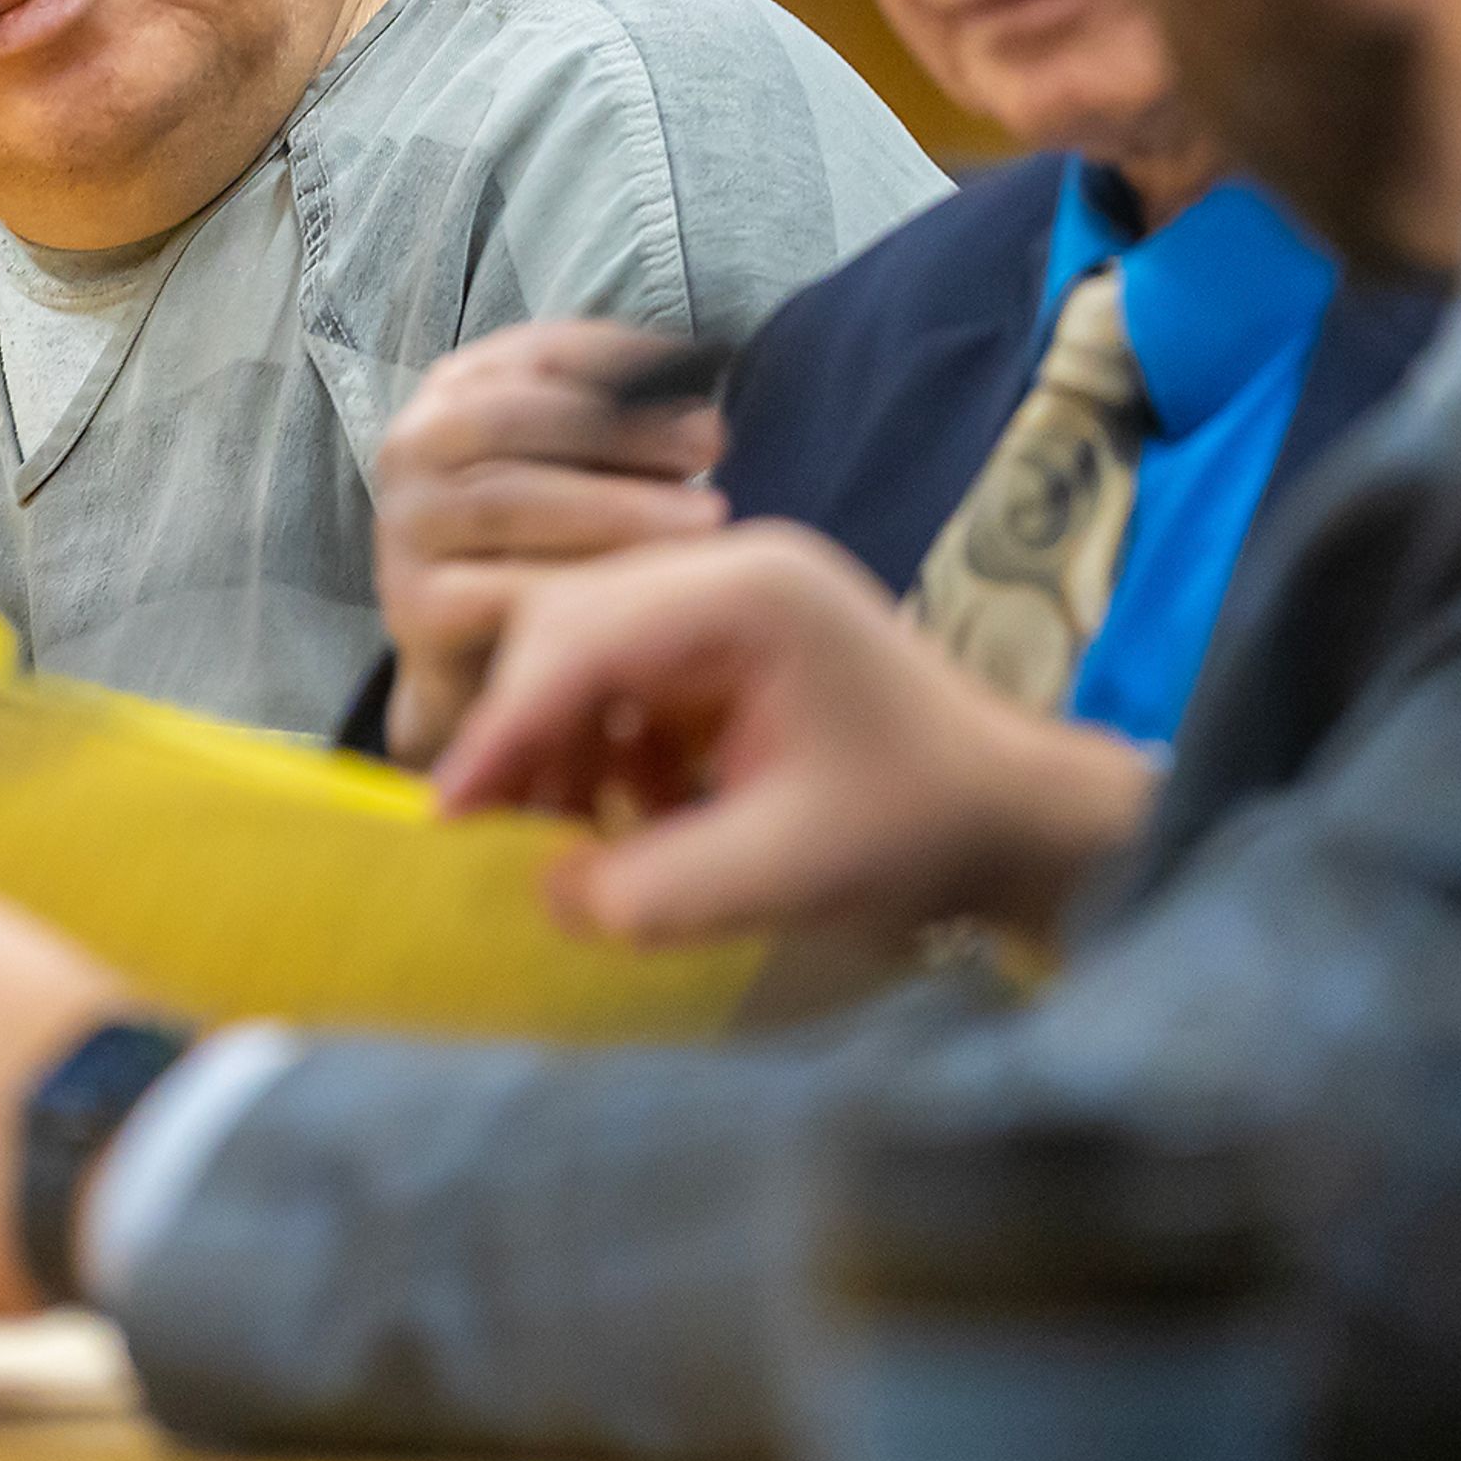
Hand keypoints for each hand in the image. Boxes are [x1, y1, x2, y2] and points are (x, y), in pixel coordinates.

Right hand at [373, 319, 734, 763]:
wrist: (487, 662)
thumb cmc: (554, 541)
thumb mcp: (589, 469)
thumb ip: (632, 428)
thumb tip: (706, 425)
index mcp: (455, 392)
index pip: (536, 352)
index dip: (621, 360)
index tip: (704, 382)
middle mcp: (412, 448)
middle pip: (514, 419)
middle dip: (621, 429)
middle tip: (711, 449)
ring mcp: (404, 529)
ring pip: (510, 502)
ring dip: (617, 507)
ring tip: (703, 521)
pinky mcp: (415, 608)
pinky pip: (500, 588)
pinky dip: (578, 584)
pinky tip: (647, 590)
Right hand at [433, 523, 1160, 949]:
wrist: (1012, 813)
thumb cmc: (916, 829)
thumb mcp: (780, 874)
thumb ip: (647, 891)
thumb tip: (543, 891)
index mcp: (748, 593)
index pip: (579, 636)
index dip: (504, 729)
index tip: (449, 815)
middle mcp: (731, 569)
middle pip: (569, 625)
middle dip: (527, 733)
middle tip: (500, 834)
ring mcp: (731, 601)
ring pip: (587, 653)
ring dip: (568, 748)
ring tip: (583, 841)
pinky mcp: (731, 644)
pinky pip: (629, 682)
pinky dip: (613, 752)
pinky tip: (645, 821)